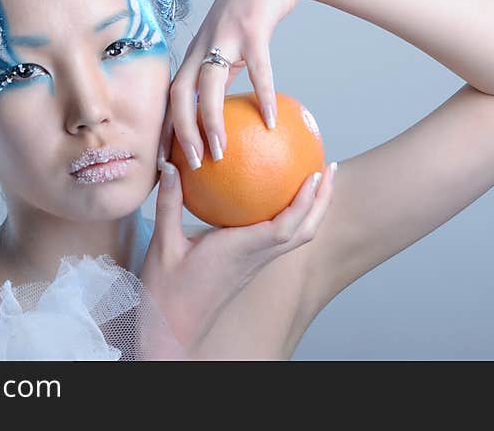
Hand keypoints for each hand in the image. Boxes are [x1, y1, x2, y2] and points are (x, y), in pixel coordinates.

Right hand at [139, 158, 334, 358]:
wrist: (173, 328)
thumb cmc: (168, 291)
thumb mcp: (163, 243)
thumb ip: (169, 203)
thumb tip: (170, 166)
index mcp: (239, 251)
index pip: (283, 228)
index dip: (304, 201)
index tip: (316, 173)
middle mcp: (255, 257)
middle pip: (303, 231)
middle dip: (322, 200)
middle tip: (330, 167)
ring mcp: (256, 263)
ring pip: (297, 237)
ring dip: (313, 209)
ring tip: (317, 179)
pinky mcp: (251, 265)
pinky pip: (281, 238)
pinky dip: (293, 216)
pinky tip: (282, 198)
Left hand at [157, 0, 306, 168]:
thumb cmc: (252, 8)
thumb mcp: (233, 44)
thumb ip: (226, 72)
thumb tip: (226, 111)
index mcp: (196, 52)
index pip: (170, 95)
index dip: (164, 127)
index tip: (166, 160)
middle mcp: (202, 45)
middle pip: (178, 93)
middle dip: (179, 132)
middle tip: (191, 165)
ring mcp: (225, 36)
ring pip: (208, 85)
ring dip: (211, 122)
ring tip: (221, 153)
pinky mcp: (252, 28)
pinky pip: (258, 68)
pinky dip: (263, 96)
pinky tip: (271, 120)